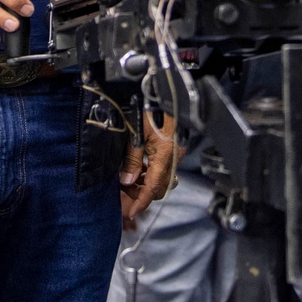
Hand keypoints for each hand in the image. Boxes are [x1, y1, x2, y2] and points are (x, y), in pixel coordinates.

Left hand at [119, 111, 183, 227]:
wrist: (166, 89)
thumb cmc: (150, 107)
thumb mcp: (136, 132)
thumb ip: (132, 159)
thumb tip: (127, 181)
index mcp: (165, 155)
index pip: (153, 188)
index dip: (141, 202)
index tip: (130, 212)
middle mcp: (174, 156)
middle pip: (160, 187)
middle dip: (142, 195)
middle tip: (124, 195)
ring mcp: (177, 151)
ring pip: (163, 179)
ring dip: (147, 184)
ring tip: (128, 182)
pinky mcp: (176, 146)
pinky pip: (165, 168)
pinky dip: (152, 174)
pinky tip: (140, 169)